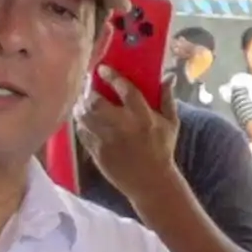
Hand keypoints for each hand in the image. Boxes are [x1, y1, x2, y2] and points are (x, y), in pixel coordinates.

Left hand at [75, 67, 180, 195]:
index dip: (112, 76)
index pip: (125, 90)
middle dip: (90, 90)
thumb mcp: (171, 123)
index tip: (103, 69)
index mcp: (143, 117)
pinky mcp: (96, 152)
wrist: (150, 182)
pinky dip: (81, 121)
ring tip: (85, 100)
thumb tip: (168, 76)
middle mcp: (122, 127)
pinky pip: (82, 131)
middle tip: (91, 86)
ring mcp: (106, 140)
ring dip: (82, 104)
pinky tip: (85, 117)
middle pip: (96, 102)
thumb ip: (167, 98)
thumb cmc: (162, 150)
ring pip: (84, 115)